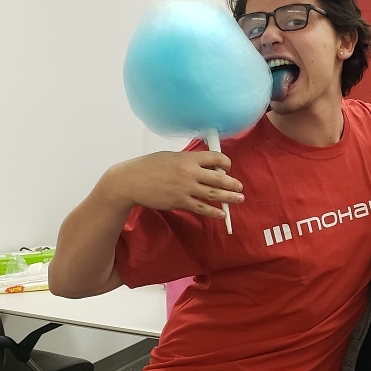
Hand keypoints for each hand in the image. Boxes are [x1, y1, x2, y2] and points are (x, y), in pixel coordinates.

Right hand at [101, 150, 243, 219]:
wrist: (130, 181)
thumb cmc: (148, 167)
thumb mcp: (170, 157)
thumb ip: (188, 160)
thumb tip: (204, 164)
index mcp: (188, 158)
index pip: (216, 158)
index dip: (226, 163)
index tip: (228, 167)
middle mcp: (190, 172)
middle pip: (219, 178)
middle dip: (232, 183)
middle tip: (240, 187)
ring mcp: (185, 188)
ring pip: (213, 194)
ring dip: (229, 197)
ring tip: (239, 199)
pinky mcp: (180, 202)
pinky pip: (201, 208)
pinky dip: (213, 211)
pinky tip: (221, 213)